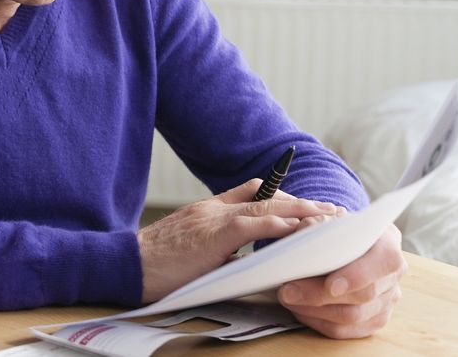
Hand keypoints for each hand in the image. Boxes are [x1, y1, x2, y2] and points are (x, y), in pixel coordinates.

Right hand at [137, 180, 340, 302]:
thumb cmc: (156, 264)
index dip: (281, 195)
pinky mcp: (213, 234)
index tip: (304, 202)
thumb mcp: (191, 249)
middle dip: (301, 202)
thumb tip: (244, 260)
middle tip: (329, 209)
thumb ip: (217, 247)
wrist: (128, 263)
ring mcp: (213, 218)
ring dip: (301, 211)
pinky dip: (279, 224)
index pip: (251, 192)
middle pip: (266, 196)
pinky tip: (300, 228)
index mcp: (207, 210)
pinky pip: (254, 224)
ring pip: (266, 206)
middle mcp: (213, 208)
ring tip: (327, 217)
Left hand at [278, 223, 406, 338]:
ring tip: (287, 299)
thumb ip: (318, 224)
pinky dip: (318, 322)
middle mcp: (392, 275)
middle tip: (287, 291)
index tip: (330, 285)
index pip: (385, 262)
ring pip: (353, 316)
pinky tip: (299, 309)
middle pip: (364, 295)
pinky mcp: (373, 319)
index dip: (358, 276)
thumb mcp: (327, 217)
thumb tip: (304, 235)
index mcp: (388, 243)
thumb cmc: (334, 228)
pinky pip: (346, 330)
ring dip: (314, 310)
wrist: (343, 242)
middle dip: (320, 295)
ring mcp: (386, 300)